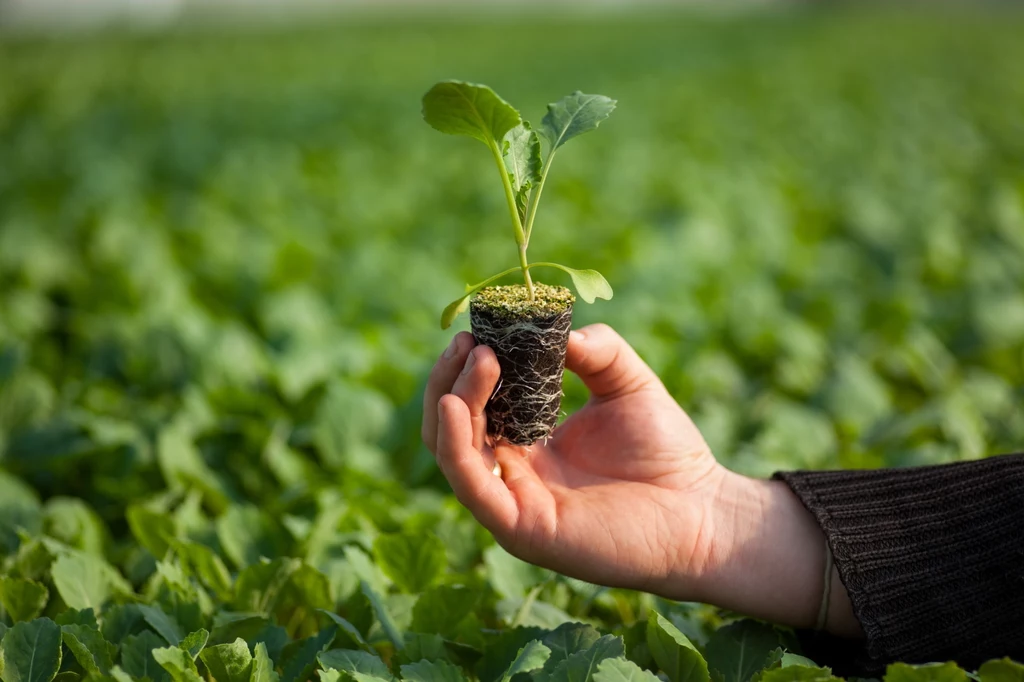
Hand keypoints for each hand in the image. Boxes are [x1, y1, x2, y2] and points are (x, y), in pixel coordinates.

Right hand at [422, 324, 861, 636]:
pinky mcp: (521, 528)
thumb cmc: (669, 455)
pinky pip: (471, 485)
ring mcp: (513, 503)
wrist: (703, 514)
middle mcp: (513, 475)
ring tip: (478, 359)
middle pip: (452, 426)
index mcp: (529, 446)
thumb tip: (559, 331)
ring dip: (453, 400)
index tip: (478, 330)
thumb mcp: (629, 386)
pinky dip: (455, 443)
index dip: (468, 368)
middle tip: (469, 341)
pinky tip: (455, 403)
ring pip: (452, 451)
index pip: (476, 406)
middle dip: (452, 379)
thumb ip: (598, 352)